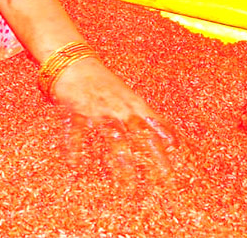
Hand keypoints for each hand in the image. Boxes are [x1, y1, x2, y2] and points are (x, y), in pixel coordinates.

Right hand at [53, 57, 180, 181]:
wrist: (73, 62)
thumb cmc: (104, 83)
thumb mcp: (130, 98)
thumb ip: (149, 118)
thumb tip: (173, 141)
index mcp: (134, 105)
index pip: (156, 127)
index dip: (166, 149)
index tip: (173, 169)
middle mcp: (120, 108)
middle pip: (140, 135)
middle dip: (149, 160)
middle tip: (156, 184)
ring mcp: (99, 108)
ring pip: (114, 137)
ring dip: (121, 162)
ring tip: (125, 185)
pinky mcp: (77, 109)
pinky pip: (78, 131)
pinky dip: (76, 147)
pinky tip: (75, 164)